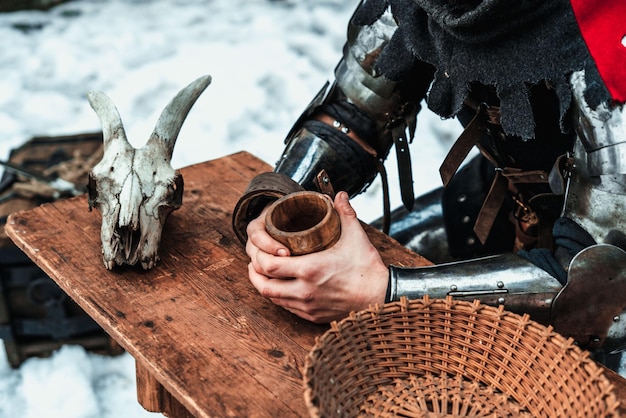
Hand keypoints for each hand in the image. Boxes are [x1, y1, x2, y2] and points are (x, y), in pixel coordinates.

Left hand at [245, 191, 388, 322]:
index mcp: (310, 270)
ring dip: (263, 285)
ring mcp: (307, 306)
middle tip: (256, 261)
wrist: (380, 296)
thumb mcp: (355, 236)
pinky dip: (277, 296)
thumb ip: (345, 213)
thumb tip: (340, 195)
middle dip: (255, 272)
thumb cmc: (366, 268)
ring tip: (263, 272)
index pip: (270, 266)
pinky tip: (279, 286)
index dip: (259, 257)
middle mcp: (304, 291)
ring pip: (272, 298)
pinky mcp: (311, 316)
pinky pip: (285, 307)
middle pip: (264, 285)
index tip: (262, 249)